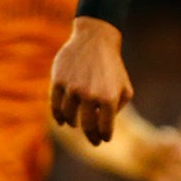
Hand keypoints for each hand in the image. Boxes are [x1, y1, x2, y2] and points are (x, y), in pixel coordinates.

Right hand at [50, 18, 132, 143]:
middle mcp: (90, 95)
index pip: (104, 128)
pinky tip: (62, 121)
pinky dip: (58, 117)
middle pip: (86, 126)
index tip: (102, 140)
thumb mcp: (125, 88)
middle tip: (92, 140)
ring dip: (73, 123)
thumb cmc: (113, 67)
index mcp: (109, 98)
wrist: (96, 40)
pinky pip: (55, 106)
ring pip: (69, 117)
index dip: (103, 137)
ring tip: (76, 124)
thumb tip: (103, 126)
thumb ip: (117, 109)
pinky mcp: (58, 81)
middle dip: (90, 136)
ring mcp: (73, 88)